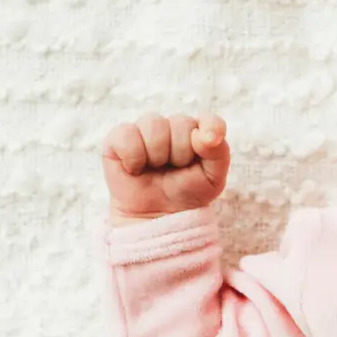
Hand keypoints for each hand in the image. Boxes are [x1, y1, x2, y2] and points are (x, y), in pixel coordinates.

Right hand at [101, 112, 231, 218]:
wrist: (155, 217)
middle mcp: (172, 126)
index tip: (208, 143)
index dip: (211, 129)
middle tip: (174, 171)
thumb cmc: (185, 194)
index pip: (210, 119)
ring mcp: (144, 130)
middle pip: (181, 123)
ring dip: (157, 154)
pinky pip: (126, 134)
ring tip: (155, 169)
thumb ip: (218, 153)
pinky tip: (135, 168)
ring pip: (154, 124)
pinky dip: (133, 156)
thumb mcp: (212, 179)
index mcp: (198, 132)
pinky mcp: (119, 139)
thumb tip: (203, 134)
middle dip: (180, 153)